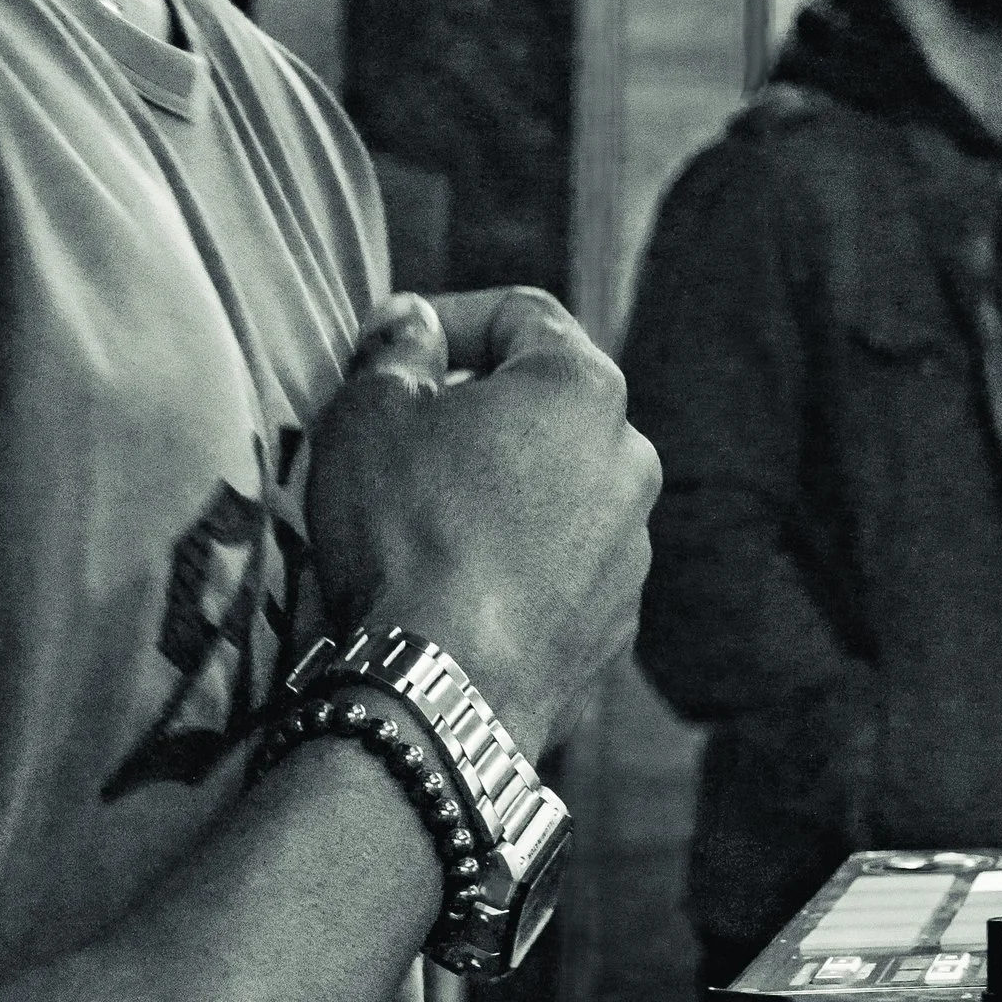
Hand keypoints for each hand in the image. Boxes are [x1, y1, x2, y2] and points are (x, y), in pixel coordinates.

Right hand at [304, 286, 659, 765]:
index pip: (520, 313)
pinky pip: (561, 566)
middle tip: (403, 435)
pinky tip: (455, 587)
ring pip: (558, 488)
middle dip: (476, 408)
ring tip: (423, 522)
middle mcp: (630, 459)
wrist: (445, 688)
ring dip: (500, 488)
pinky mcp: (618, 624)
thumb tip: (415, 323)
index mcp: (581, 387)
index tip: (392, 345)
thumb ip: (396, 350)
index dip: (446, 316)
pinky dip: (516, 562)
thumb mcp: (367, 412)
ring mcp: (633, 549)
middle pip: (546, 403)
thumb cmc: (404, 532)